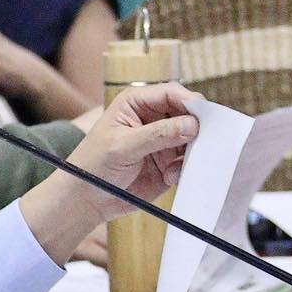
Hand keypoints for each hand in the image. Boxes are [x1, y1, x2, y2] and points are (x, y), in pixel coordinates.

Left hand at [20, 83, 201, 264]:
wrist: (87, 199)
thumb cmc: (94, 164)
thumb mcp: (123, 146)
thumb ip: (158, 134)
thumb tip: (191, 124)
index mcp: (138, 103)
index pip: (171, 93)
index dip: (189, 102)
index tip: (203, 116)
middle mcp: (154, 118)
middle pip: (187, 114)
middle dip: (197, 127)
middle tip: (203, 142)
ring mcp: (162, 141)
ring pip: (192, 138)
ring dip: (192, 151)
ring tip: (178, 166)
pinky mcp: (168, 163)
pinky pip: (188, 161)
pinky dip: (185, 169)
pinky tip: (169, 178)